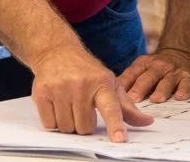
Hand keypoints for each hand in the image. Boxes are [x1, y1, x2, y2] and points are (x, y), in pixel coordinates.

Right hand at [29, 45, 154, 140]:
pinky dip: (54, 121)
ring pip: (67, 128)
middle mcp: (81, 85)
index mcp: (102, 83)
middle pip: (84, 127)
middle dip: (85, 124)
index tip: (119, 138)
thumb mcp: (110, 84)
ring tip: (70, 105)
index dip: (115, 125)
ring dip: (69, 123)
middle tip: (83, 108)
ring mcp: (60, 88)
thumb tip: (147, 122)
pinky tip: (57, 104)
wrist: (58, 51)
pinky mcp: (41, 93)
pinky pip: (49, 124)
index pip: (111, 108)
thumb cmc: (87, 71)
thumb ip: (127, 107)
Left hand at [118, 48, 189, 103]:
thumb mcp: (142, 67)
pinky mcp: (188, 77)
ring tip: (156, 99)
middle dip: (140, 88)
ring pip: (167, 82)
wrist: (183, 52)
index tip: (116, 94)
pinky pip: (186, 84)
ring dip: (161, 90)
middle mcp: (158, 67)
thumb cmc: (157, 67)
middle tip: (133, 100)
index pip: (132, 74)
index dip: (124, 84)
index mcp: (143, 64)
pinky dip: (183, 90)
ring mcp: (173, 72)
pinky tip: (180, 97)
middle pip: (148, 78)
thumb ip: (129, 80)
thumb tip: (108, 96)